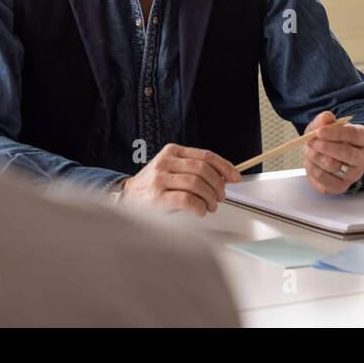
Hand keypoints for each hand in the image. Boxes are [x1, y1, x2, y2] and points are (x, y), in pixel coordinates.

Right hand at [120, 144, 241, 216]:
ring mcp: (160, 179)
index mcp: (173, 151)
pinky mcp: (158, 197)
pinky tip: (200, 211)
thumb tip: (224, 176)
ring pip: (196, 184)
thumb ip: (194, 170)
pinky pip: (187, 200)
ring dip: (210, 198)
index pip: (205, 155)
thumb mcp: (173, 169)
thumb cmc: (154, 185)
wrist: (128, 197)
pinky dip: (199, 206)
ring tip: (210, 206)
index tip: (235, 177)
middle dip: (218, 185)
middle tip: (221, 196)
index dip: (224, 166)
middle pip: (203, 169)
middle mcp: (166, 162)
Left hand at [303, 111, 363, 193]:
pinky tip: (310, 162)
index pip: (354, 135)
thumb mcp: (325, 125)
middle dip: (326, 148)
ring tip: (309, 150)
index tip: (319, 131)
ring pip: (334, 167)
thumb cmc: (328, 138)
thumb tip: (326, 117)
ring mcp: (353, 175)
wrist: (325, 154)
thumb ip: (324, 119)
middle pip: (348, 155)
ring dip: (316, 157)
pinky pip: (324, 180)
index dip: (335, 133)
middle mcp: (363, 158)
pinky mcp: (341, 186)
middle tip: (311, 142)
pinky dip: (312, 169)